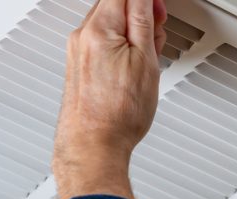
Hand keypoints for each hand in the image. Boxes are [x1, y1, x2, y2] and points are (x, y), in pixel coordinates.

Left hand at [53, 0, 166, 198]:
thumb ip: (144, 20)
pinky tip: (133, 65)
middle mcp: (82, 36)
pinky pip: (101, 41)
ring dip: (132, 30)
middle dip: (141, 12)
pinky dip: (120, 45)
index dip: (147, 1)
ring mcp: (77, 51)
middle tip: (158, 31)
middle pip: (114, 3)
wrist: (94, 147)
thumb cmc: (117, 115)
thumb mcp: (145, 61)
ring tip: (148, 54)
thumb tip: (144, 0)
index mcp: (99, 29)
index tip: (158, 10)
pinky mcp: (79, 66)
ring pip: (109, 23)